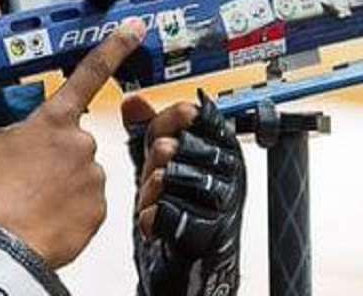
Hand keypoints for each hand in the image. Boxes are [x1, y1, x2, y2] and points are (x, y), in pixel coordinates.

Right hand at [0, 17, 147, 267]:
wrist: (2, 243)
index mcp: (53, 120)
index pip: (89, 73)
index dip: (114, 47)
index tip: (135, 29)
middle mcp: (80, 144)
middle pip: (70, 138)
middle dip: (51, 150)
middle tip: (24, 171)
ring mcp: (94, 177)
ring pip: (79, 171)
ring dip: (60, 180)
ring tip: (31, 197)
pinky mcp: (100, 211)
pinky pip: (86, 202)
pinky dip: (69, 207)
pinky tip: (46, 213)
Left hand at [122, 89, 245, 295]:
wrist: (188, 259)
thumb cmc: (181, 206)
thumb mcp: (162, 161)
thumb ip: (148, 130)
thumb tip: (134, 102)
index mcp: (222, 146)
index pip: (195, 115)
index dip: (167, 121)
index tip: (155, 132)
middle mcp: (228, 170)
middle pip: (176, 145)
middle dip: (153, 159)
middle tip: (152, 173)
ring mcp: (221, 201)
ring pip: (170, 176)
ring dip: (151, 189)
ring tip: (152, 197)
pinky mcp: (208, 230)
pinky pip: (169, 210)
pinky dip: (152, 216)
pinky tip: (152, 218)